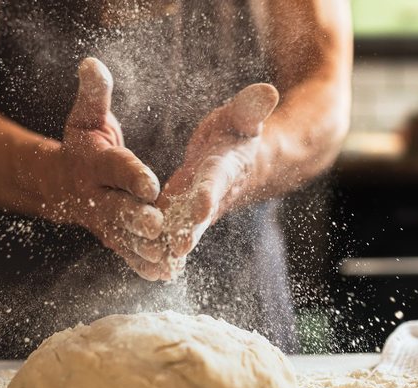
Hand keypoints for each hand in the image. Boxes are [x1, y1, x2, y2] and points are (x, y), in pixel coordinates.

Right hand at [40, 58, 165, 279]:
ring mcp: (102, 220)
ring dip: (143, 248)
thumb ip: (94, 94)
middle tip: (158, 225)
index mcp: (94, 163)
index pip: (114, 168)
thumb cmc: (83, 144)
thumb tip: (91, 62)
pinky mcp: (111, 237)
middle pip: (117, 208)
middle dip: (136, 218)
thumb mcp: (86, 116)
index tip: (151, 182)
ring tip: (166, 257)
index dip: (131, 174)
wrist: (60, 183)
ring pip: (123, 236)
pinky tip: (163, 274)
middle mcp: (96, 195)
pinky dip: (141, 264)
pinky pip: (126, 252)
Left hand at [156, 84, 279, 279]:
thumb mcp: (242, 117)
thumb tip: (268, 90)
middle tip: (177, 249)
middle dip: (190, 231)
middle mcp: (213, 193)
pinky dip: (164, 250)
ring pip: (185, 230)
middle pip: (200, 215)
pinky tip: (149, 268)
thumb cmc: (238, 133)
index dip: (209, 193)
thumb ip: (250, 108)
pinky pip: (173, 233)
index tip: (200, 207)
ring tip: (158, 266)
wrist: (244, 161)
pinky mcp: (184, 215)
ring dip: (172, 247)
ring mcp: (198, 208)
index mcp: (225, 167)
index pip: (217, 180)